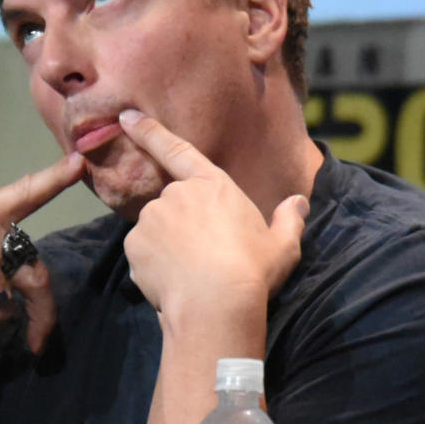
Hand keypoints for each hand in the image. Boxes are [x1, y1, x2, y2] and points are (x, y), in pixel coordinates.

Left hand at [117, 109, 307, 324]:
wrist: (215, 305)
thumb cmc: (253, 270)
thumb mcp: (282, 246)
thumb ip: (289, 220)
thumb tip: (298, 203)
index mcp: (213, 185)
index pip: (178, 150)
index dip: (149, 131)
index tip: (126, 117)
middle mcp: (177, 194)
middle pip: (174, 204)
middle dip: (182, 225)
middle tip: (203, 257)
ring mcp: (152, 218)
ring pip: (156, 229)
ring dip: (167, 245)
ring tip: (191, 273)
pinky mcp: (134, 244)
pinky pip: (143, 252)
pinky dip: (153, 264)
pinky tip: (173, 282)